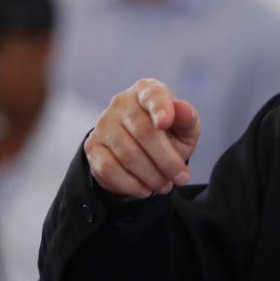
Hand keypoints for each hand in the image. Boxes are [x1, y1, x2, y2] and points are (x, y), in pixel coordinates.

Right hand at [84, 78, 200, 198]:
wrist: (144, 153)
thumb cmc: (169, 135)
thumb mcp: (185, 129)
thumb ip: (187, 119)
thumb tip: (183, 109)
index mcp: (147, 91)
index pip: (153, 95)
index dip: (160, 108)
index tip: (166, 123)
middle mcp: (121, 103)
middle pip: (144, 132)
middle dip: (167, 160)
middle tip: (181, 178)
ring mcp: (103, 124)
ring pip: (127, 154)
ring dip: (151, 176)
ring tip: (165, 186)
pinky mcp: (92, 146)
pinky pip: (109, 168)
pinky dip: (130, 184)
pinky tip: (145, 189)